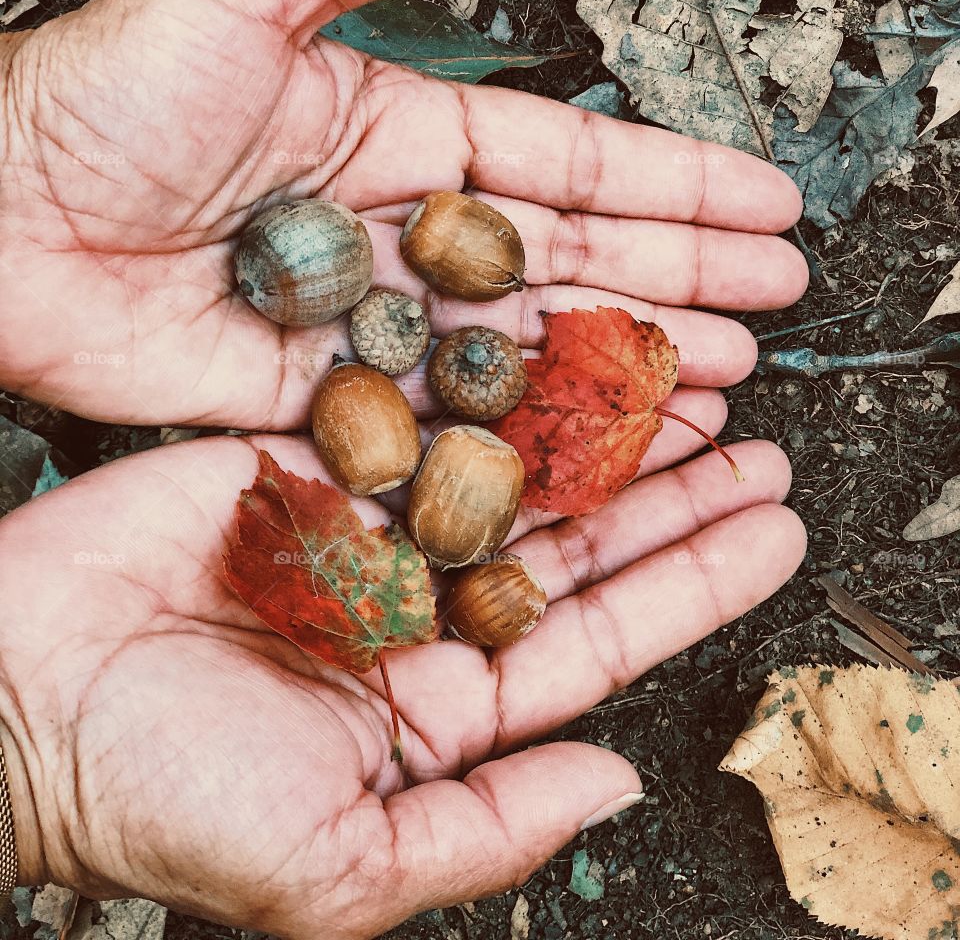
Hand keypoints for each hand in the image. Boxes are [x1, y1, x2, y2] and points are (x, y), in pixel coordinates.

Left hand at [0, 0, 806, 429]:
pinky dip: (523, 435)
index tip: (758, 201)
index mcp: (399, 131)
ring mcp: (366, 320)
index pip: (566, 162)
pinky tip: (599, 441)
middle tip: (773, 298)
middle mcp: (398, 229)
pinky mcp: (320, 400)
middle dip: (680, 275)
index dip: (670, 183)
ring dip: (625, 357)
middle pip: (568, 260)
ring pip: (522, 346)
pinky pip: (441, 419)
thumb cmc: (102, 95)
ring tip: (723, 375)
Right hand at [0, 431, 803, 938]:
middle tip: (758, 445)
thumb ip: (488, 826)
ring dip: (598, 428)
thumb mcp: (336, 866)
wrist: (20, 691)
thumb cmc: (162, 795)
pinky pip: (422, 408)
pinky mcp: (310, 453)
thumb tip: (618, 787)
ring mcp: (366, 524)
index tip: (768, 533)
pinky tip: (559, 345)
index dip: (689, 586)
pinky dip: (492, 379)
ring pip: (512, 464)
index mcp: (437, 705)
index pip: (594, 637)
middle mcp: (416, 607)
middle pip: (571, 539)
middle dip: (670, 494)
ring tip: (691, 384)